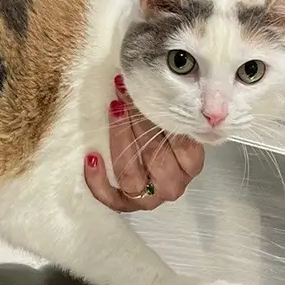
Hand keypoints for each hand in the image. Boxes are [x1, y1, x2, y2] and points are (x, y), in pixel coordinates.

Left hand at [84, 77, 204, 211]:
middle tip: (122, 98)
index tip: (140, 93)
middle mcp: (174, 185)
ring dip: (119, 141)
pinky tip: (91, 157)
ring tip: (113, 113)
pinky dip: (98, 180)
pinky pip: (112, 198)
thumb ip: (171, 111)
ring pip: (131, 176)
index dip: (156, 117)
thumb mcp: (174, 123)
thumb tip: (153, 80)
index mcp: (192, 164)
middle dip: (135, 123)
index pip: (179, 143)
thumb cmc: (165, 137)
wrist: (157, 165)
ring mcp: (151, 198)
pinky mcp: (129, 204)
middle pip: (154, 156)